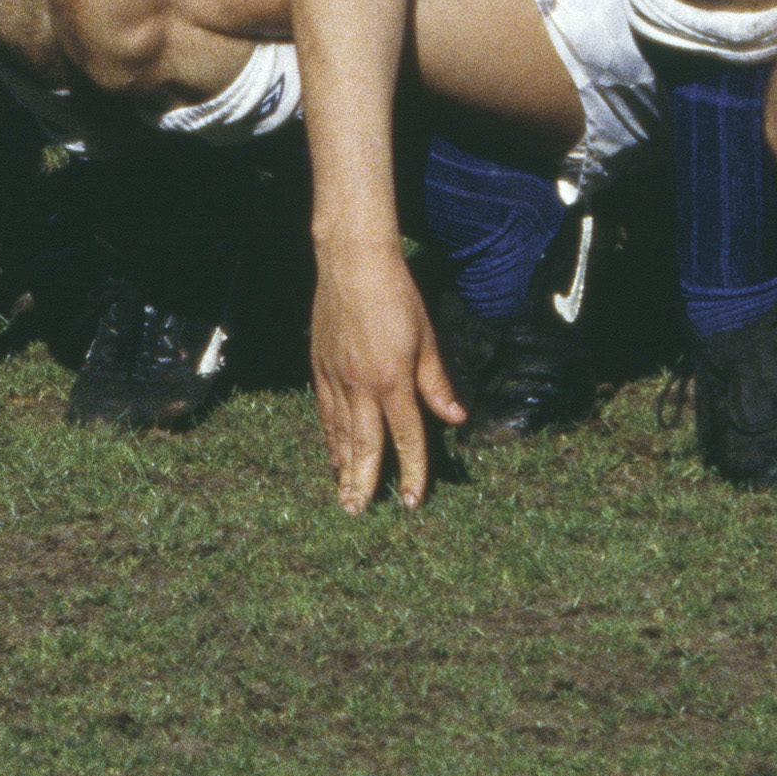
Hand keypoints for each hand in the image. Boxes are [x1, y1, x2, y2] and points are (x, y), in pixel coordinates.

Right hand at [310, 236, 459, 511]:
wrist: (352, 263)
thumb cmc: (397, 295)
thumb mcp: (427, 337)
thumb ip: (437, 382)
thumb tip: (456, 417)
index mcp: (393, 380)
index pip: (406, 437)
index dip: (412, 471)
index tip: (411, 500)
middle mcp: (361, 386)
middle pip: (365, 445)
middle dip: (365, 482)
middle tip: (359, 512)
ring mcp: (336, 378)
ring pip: (340, 434)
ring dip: (342, 468)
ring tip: (343, 496)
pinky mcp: (320, 368)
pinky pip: (325, 413)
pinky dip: (329, 439)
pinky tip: (331, 455)